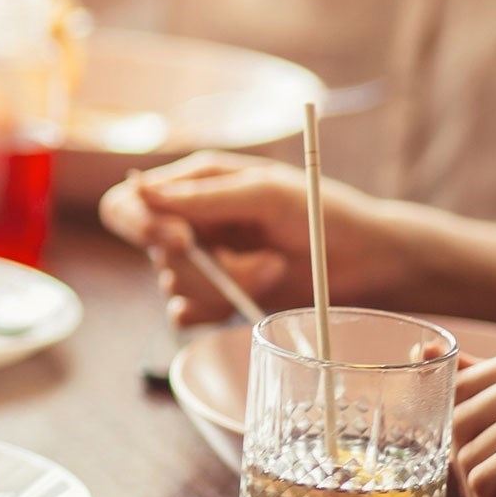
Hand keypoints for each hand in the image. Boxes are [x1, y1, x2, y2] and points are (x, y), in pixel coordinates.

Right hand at [99, 152, 396, 326]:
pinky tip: (243, 302)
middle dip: (205, 266)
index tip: (182, 242)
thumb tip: (145, 192)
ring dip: (226, 285)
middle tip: (254, 266)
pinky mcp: (214, 297)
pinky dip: (212, 312)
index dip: (142, 224)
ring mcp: (202, 262)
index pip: (130, 202)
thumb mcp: (268, 194)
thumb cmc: (323, 213)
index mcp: (194, 183)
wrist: (365, 264)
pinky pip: (185, 313)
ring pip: (173, 285)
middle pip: (152, 252)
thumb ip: (207, 196)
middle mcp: (189, 221)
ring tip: (274, 270)